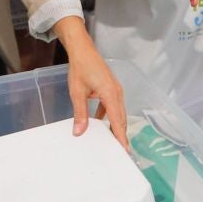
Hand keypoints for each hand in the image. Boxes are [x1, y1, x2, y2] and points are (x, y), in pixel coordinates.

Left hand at [56, 18, 127, 145]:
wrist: (82, 50)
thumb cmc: (80, 68)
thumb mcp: (77, 93)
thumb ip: (80, 113)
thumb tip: (79, 131)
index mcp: (110, 94)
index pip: (117, 120)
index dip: (120, 136)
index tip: (125, 149)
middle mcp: (116, 92)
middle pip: (121, 118)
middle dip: (121, 134)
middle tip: (121, 151)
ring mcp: (115, 89)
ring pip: (118, 112)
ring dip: (116, 125)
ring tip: (113, 140)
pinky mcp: (111, 87)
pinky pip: (113, 105)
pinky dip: (109, 115)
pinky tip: (100, 122)